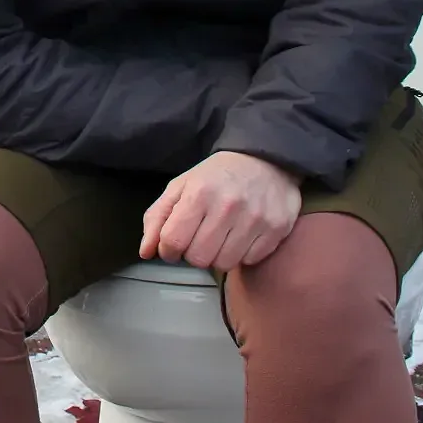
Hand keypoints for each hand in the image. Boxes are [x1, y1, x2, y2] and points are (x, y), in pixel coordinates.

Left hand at [139, 151, 301, 272]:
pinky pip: (249, 260)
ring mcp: (255, 219)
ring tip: (221, 236)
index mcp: (199, 193)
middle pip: (198, 258)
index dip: (168, 249)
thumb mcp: (181, 187)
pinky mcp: (276, 229)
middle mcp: (227, 207)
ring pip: (224, 264)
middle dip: (193, 253)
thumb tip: (145, 252)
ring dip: (218, 255)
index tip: (174, 244)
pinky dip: (242, 253)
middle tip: (200, 237)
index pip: (173, 241)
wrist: (266, 159)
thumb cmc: (217, 176)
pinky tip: (242, 235)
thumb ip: (157, 217)